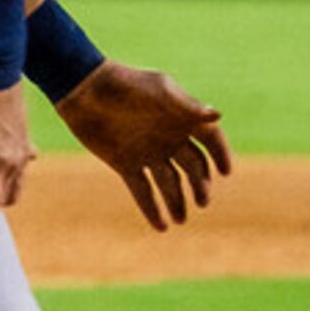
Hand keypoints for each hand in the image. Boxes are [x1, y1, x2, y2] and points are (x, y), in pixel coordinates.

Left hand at [54, 61, 231, 232]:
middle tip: (202, 201)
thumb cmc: (126, 84)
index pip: (211, 140)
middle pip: (192, 167)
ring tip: (181, 220)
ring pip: (168, 183)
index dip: (220, 155)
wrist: (84, 89)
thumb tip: (217, 116)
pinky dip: (151, 208)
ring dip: (176, 202)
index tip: (225, 172)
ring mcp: (147, 153)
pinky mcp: (124, 164)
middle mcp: (168, 139)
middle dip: (199, 185)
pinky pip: (141, 190)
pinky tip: (161, 226)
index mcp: (182, 119)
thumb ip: (186, 106)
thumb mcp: (158, 91)